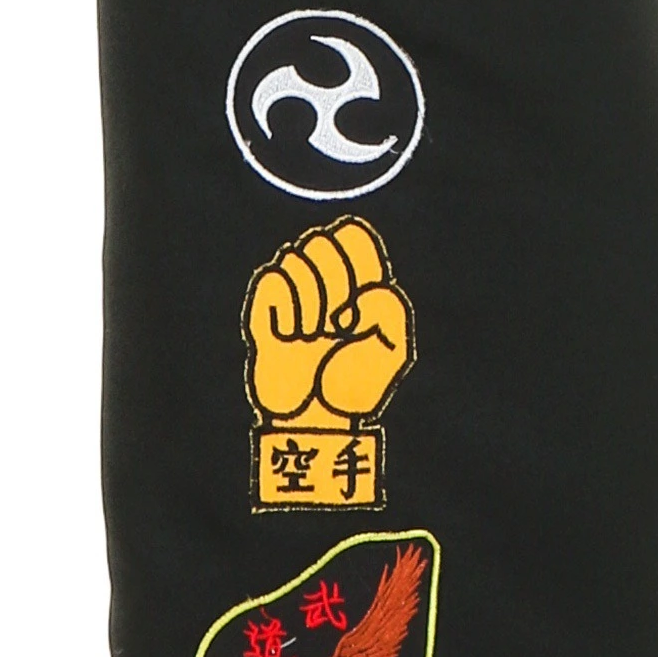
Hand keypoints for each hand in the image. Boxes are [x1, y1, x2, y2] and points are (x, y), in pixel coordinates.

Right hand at [244, 218, 415, 426]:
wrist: (315, 422)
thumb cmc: (354, 388)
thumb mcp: (393, 353)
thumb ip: (392, 312)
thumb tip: (362, 293)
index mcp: (356, 283)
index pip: (351, 233)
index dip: (355, 256)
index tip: (360, 297)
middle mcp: (322, 283)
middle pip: (322, 240)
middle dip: (334, 282)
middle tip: (337, 323)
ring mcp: (291, 295)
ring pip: (295, 257)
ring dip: (310, 302)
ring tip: (313, 336)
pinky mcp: (264, 311)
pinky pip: (272, 279)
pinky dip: (287, 310)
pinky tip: (291, 335)